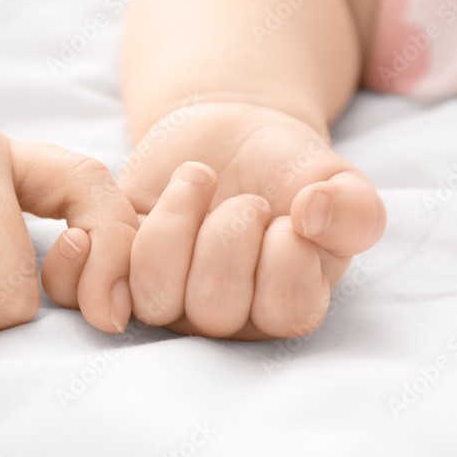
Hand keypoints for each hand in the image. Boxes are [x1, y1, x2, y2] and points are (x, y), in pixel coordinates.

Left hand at [116, 102, 385, 339]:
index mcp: (285, 308)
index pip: (287, 311)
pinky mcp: (121, 271)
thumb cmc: (289, 171)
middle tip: (246, 199)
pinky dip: (117, 241)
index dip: (288, 252)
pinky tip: (158, 196)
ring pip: (157, 295)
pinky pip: (102, 282)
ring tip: (199, 180)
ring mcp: (169, 300)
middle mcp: (225, 318)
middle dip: (231, 234)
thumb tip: (313, 213)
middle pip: (216, 309)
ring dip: (176, 223)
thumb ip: (354, 208)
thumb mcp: (337, 181)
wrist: (230, 138)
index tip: (293, 212)